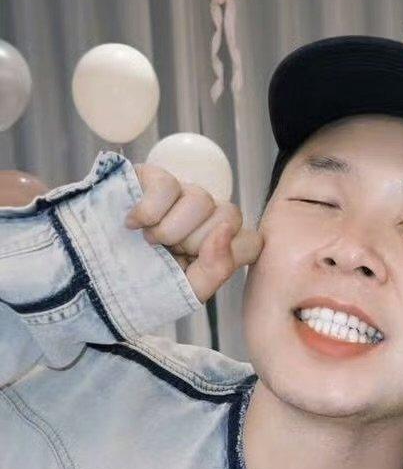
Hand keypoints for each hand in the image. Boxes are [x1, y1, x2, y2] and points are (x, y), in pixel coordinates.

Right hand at [126, 164, 262, 302]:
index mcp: (215, 247)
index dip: (230, 253)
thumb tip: (230, 231)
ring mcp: (178, 196)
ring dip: (171, 230)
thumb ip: (217, 268)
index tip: (198, 266)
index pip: (251, 240)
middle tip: (167, 255)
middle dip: (196, 242)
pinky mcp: (150, 177)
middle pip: (231, 214)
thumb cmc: (135, 287)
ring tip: (147, 242)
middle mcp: (203, 218)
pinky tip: (130, 225)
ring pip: (202, 199)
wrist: (85, 276)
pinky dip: (148, 212)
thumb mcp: (182, 292)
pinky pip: (168, 185)